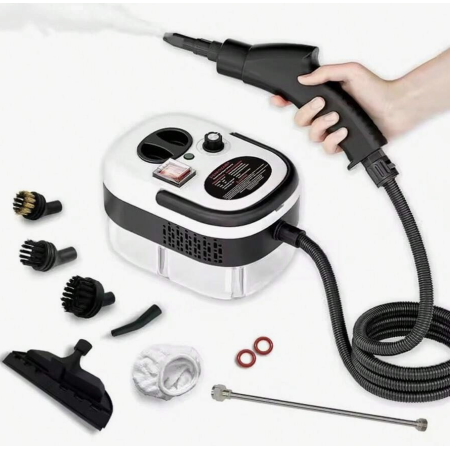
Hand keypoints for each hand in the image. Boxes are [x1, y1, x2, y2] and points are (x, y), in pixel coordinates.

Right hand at [272, 63, 403, 153]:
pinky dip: (333, 141)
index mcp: (325, 97)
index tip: (278, 99)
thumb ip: (325, 73)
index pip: (297, 100)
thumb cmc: (377, 89)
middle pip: (299, 120)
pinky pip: (327, 148)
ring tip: (336, 117)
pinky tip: (343, 131)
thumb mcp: (350, 71)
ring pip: (311, 136)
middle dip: (306, 112)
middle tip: (320, 103)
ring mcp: (333, 130)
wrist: (395, 108)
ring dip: (321, 126)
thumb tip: (304, 79)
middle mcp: (326, 114)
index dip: (284, 101)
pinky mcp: (342, 144)